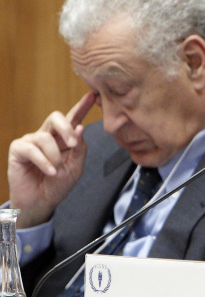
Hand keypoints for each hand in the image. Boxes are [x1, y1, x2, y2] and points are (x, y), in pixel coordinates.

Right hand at [8, 92, 95, 227]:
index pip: (72, 118)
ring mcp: (31, 141)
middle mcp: (47, 135)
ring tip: (57, 169)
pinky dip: (44, 162)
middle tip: (73, 143)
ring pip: (45, 137)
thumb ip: (80, 148)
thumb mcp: (76, 167)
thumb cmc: (58, 184)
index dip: (82, 106)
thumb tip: (81, 127)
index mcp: (63, 138)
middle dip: (66, 128)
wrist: (41, 201)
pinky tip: (50, 172)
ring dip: (55, 156)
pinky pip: (32, 149)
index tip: (93, 95)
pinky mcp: (18, 149)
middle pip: (56, 117)